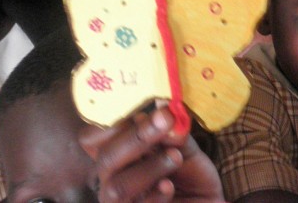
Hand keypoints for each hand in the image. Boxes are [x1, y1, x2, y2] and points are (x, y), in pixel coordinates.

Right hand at [80, 107, 223, 202]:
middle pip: (106, 158)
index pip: (92, 139)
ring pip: (117, 187)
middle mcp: (111, 179)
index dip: (109, 125)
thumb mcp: (184, 146)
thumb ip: (172, 130)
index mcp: (118, 155)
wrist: (204, 201)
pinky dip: (155, 194)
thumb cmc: (188, 174)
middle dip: (136, 137)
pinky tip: (169, 185)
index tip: (140, 112)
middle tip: (165, 119)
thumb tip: (161, 103)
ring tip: (175, 157)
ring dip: (149, 167)